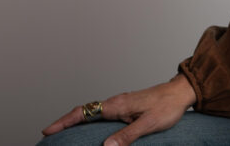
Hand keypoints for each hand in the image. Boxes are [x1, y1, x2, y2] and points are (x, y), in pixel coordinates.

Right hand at [41, 74, 196, 145]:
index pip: (84, 112)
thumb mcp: (148, 124)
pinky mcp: (125, 107)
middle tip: (49, 134)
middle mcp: (115, 102)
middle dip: (64, 122)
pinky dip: (88, 120)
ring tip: (62, 133)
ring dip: (76, 121)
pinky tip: (88, 129)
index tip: (48, 129)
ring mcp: (120, 104)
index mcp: (117, 105)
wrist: (180, 93)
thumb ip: (127, 135)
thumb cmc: (167, 107)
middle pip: (84, 111)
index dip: (65, 121)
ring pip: (91, 112)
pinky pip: (101, 113)